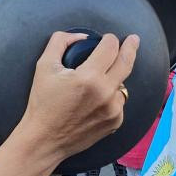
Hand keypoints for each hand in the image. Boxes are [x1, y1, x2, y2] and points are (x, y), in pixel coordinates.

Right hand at [12, 31, 138, 170]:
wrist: (45, 139)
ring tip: (100, 79)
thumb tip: (80, 36)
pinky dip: (111, 97)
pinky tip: (97, 100)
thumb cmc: (42, 103)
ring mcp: (113, 110)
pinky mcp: (115, 122)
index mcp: (89, 77)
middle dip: (130, 47)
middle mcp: (105, 93)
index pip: (110, 48)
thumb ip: (60, 42)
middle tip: (133, 39)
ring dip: (115, 77)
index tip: (107, 38)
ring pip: (122, 83)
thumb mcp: (44, 66)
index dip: (109, 39)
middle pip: (126, 62)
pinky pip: (119, 102)